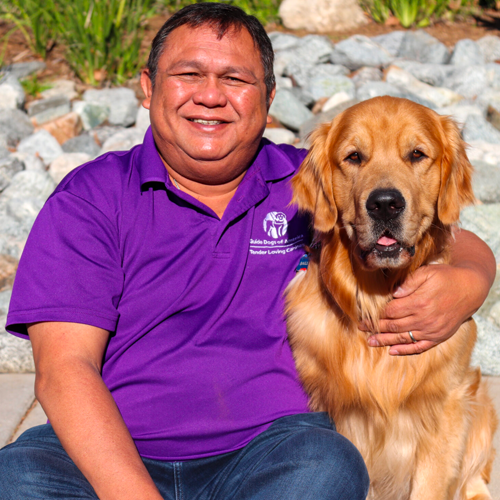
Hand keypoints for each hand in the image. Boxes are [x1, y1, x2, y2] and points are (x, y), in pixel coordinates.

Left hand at [362, 263, 488, 355]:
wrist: (470, 289)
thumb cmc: (446, 277)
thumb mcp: (427, 272)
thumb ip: (408, 282)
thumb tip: (392, 293)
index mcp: (419, 302)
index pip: (391, 311)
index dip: (376, 315)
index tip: (364, 316)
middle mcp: (424, 319)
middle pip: (394, 326)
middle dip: (376, 328)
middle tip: (361, 328)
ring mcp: (431, 330)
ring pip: (403, 338)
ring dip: (385, 341)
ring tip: (370, 341)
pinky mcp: (438, 337)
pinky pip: (419, 347)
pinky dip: (405, 350)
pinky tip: (392, 351)